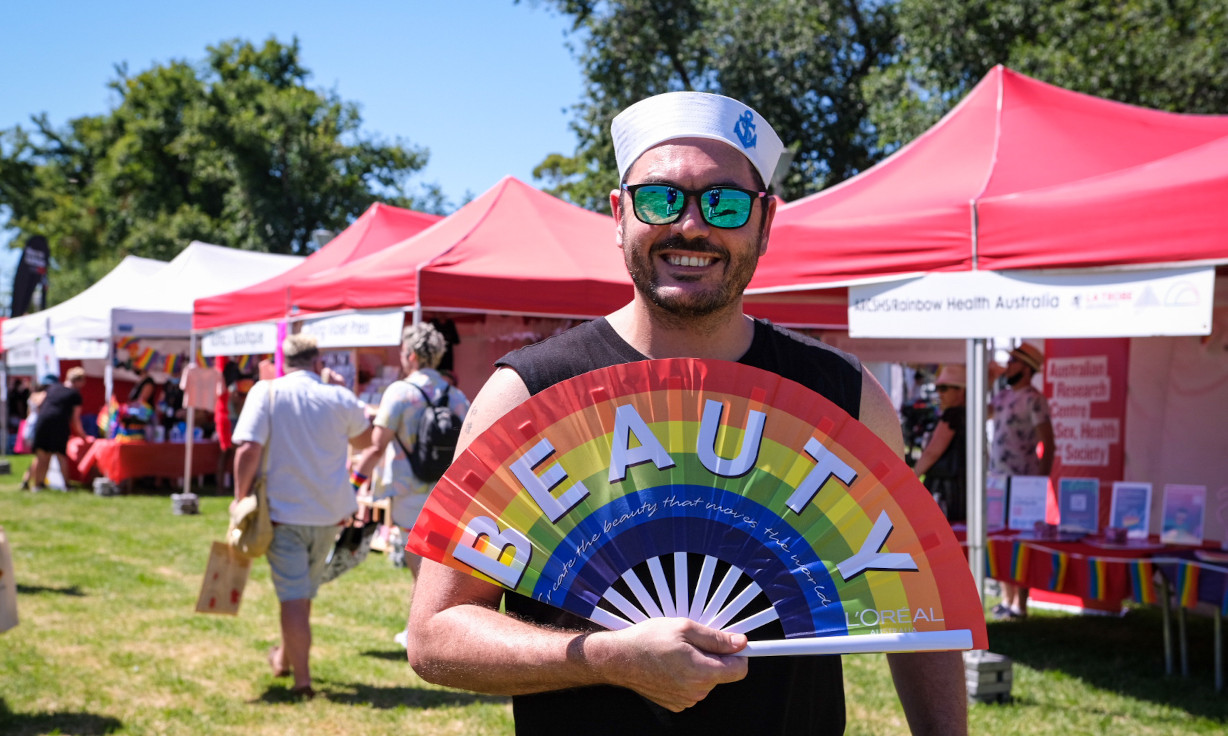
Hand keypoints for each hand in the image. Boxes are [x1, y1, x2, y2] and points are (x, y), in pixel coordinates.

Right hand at [588, 617, 747, 711]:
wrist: (619, 659)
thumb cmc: (648, 640)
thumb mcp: (685, 628)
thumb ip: (716, 638)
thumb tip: (740, 643)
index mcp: (702, 672)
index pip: (740, 670)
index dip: (739, 654)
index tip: (735, 644)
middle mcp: (697, 691)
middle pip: (722, 673)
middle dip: (713, 657)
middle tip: (692, 642)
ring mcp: (686, 700)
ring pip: (706, 680)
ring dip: (699, 666)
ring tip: (677, 653)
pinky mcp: (676, 704)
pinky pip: (693, 689)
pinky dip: (687, 677)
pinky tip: (671, 666)